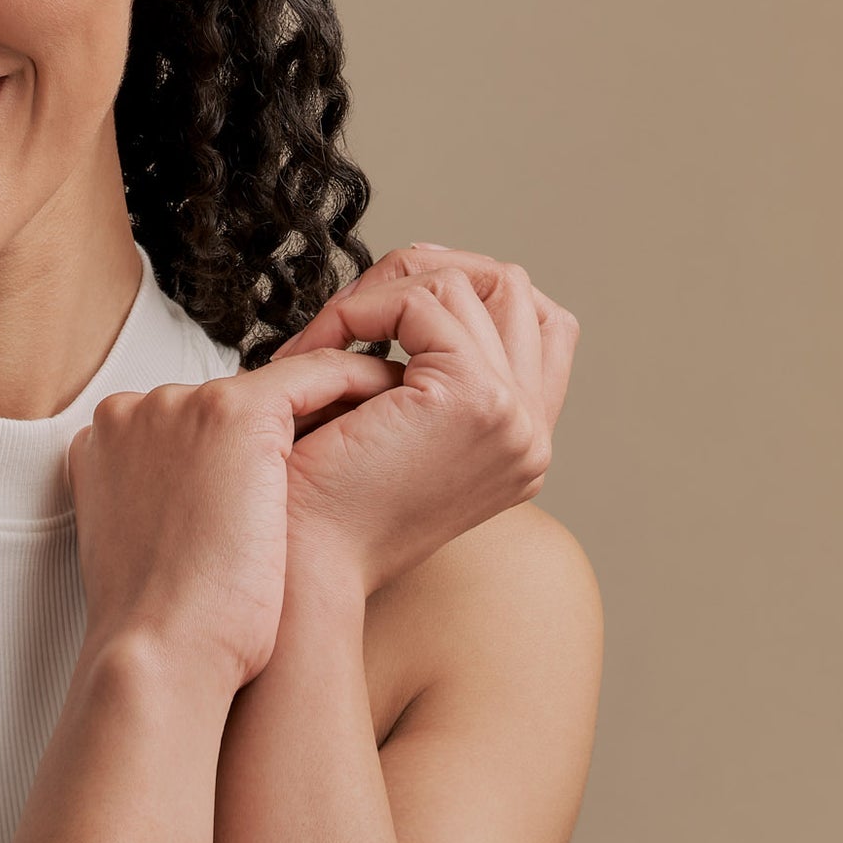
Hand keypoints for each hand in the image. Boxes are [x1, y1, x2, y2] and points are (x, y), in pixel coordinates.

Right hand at [67, 349, 400, 699]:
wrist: (163, 654)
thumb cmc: (164, 629)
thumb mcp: (142, 549)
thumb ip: (160, 504)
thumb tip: (204, 506)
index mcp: (104, 441)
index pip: (183, 425)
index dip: (229, 452)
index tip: (274, 479)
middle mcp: (135, 409)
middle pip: (225, 405)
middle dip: (271, 438)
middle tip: (330, 467)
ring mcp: (182, 403)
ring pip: (273, 390)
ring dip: (320, 415)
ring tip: (362, 447)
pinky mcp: (234, 410)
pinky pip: (314, 376)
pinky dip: (355, 387)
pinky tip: (386, 408)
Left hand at [270, 245, 579, 597]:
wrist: (300, 568)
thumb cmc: (324, 505)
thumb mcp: (393, 432)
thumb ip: (426, 376)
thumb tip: (416, 286)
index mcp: (522, 441)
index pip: (543, 324)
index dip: (470, 287)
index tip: (394, 291)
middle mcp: (533, 431)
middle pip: (512, 287)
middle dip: (424, 274)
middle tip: (352, 307)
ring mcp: (514, 413)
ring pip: (464, 283)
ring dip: (379, 294)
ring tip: (322, 339)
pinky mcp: (476, 396)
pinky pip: (420, 300)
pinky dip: (359, 311)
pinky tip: (316, 353)